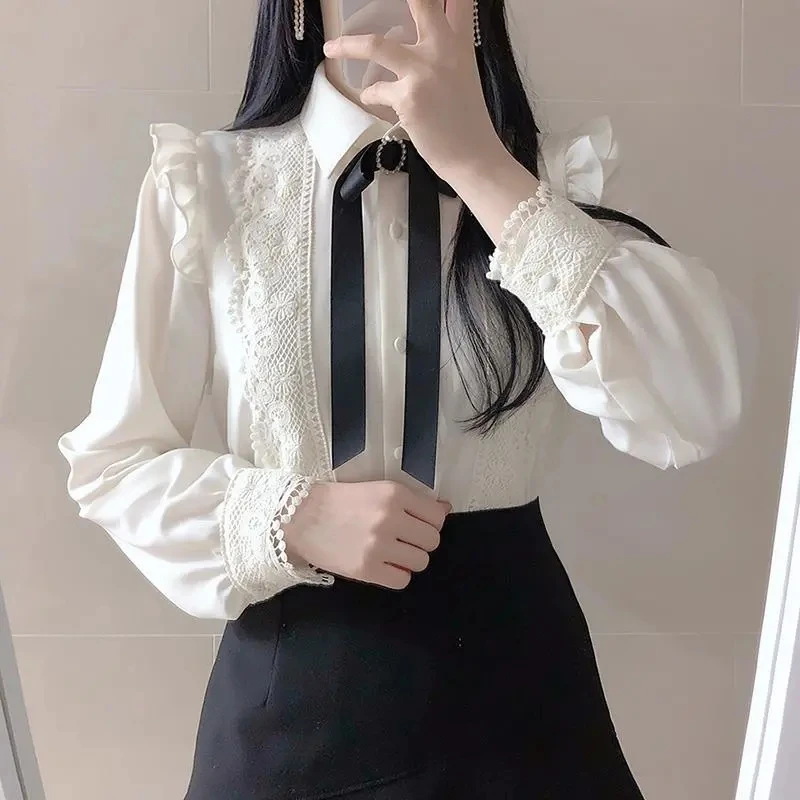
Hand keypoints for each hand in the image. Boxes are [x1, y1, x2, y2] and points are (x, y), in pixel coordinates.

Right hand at [284, 480, 451, 589]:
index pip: (437, 517)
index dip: (430, 522)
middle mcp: (390, 519)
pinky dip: (396, 575)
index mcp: (394, 494)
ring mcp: (378, 546)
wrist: (300, 517)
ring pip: (421, 562)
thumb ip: (411, 501)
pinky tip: (383, 565)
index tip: (417, 524)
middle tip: (402, 539)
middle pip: (432, 541)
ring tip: (391, 552)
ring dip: (410, 559)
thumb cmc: (340, 501)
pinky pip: (402, 580)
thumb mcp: (378, 490)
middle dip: (421, 542)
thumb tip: (445, 510)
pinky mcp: (366, 569)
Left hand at [323, 0, 502, 183]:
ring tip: (331, 48)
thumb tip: (428, 32)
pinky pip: (375, 91)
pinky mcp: (408, 98)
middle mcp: (444, 50)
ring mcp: (424, 73)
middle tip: (368, 0)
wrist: (471, 157)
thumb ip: (449, 44)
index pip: (456, 1)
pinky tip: (372, 99)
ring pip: (376, 45)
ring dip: (348, 45)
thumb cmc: (465, 120)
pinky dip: (370, 95)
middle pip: (422, 2)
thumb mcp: (462, 73)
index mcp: (460, 42)